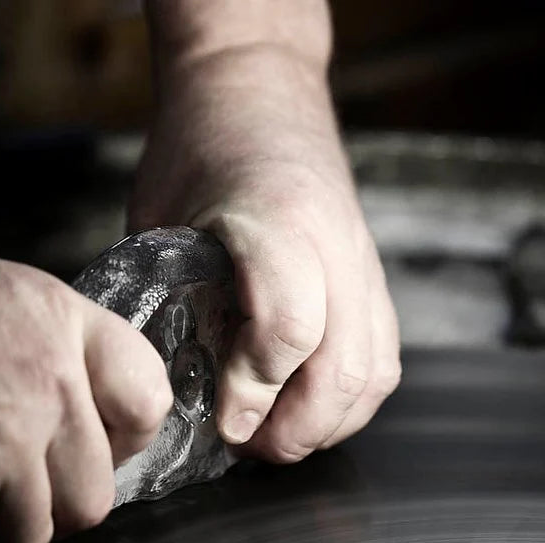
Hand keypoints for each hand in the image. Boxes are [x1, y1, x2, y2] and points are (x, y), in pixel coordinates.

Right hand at [0, 219, 171, 542]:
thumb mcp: (16, 303)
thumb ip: (73, 357)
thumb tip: (101, 428)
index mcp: (69, 330)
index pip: (149, 404)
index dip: (127, 439)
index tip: (101, 446)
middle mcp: (50, 386)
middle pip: (92, 500)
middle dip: (53, 504)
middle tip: (17, 482)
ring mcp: (3, 442)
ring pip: (29, 535)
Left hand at [130, 46, 399, 460]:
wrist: (255, 91)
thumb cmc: (195, 150)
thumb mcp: (161, 217)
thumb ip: (176, 297)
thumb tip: (178, 385)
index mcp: (274, 218)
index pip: (288, 326)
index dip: (253, 391)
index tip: (223, 424)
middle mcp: (333, 243)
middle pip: (344, 366)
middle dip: (295, 429)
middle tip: (247, 448)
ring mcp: (362, 261)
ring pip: (374, 372)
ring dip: (327, 425)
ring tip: (276, 440)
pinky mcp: (372, 276)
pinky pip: (383, 357)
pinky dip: (352, 402)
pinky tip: (312, 412)